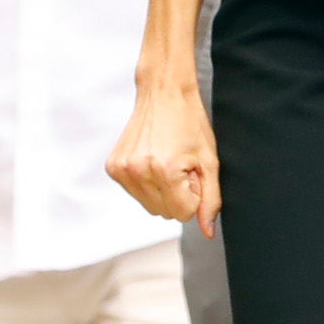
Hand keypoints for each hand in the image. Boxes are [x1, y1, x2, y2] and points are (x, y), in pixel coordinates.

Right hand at [107, 59, 222, 232]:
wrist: (163, 92)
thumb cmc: (190, 122)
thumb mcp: (209, 161)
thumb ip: (211, 199)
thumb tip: (208, 231)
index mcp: (164, 171)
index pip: (183, 214)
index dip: (193, 195)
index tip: (192, 172)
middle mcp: (138, 171)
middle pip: (165, 214)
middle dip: (178, 195)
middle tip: (180, 165)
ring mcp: (122, 170)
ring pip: (149, 206)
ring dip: (162, 191)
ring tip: (167, 161)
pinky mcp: (113, 167)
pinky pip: (135, 193)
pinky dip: (146, 183)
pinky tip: (152, 159)